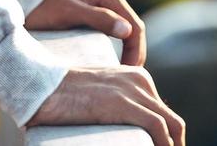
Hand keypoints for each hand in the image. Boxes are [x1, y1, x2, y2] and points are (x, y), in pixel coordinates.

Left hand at [25, 0, 146, 65]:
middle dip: (134, 54)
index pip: (135, 26)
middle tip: (128, 78)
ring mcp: (102, 5)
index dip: (136, 51)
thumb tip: (127, 31)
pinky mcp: (94, 14)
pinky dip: (118, 47)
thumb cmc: (45, 8)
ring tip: (122, 73)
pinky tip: (112, 62)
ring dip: (128, 51)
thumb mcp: (70, 12)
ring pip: (125, 31)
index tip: (128, 73)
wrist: (25, 1)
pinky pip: (113, 32)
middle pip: (133, 29)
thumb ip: (99, 18)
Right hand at [25, 65, 184, 145]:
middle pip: (172, 121)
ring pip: (172, 127)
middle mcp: (141, 80)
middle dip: (174, 145)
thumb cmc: (60, 96)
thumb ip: (112, 106)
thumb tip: (112, 125)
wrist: (42, 85)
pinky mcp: (127, 104)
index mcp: (136, 77)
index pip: (162, 114)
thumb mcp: (97, 96)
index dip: (166, 139)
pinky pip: (160, 130)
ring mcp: (135, 91)